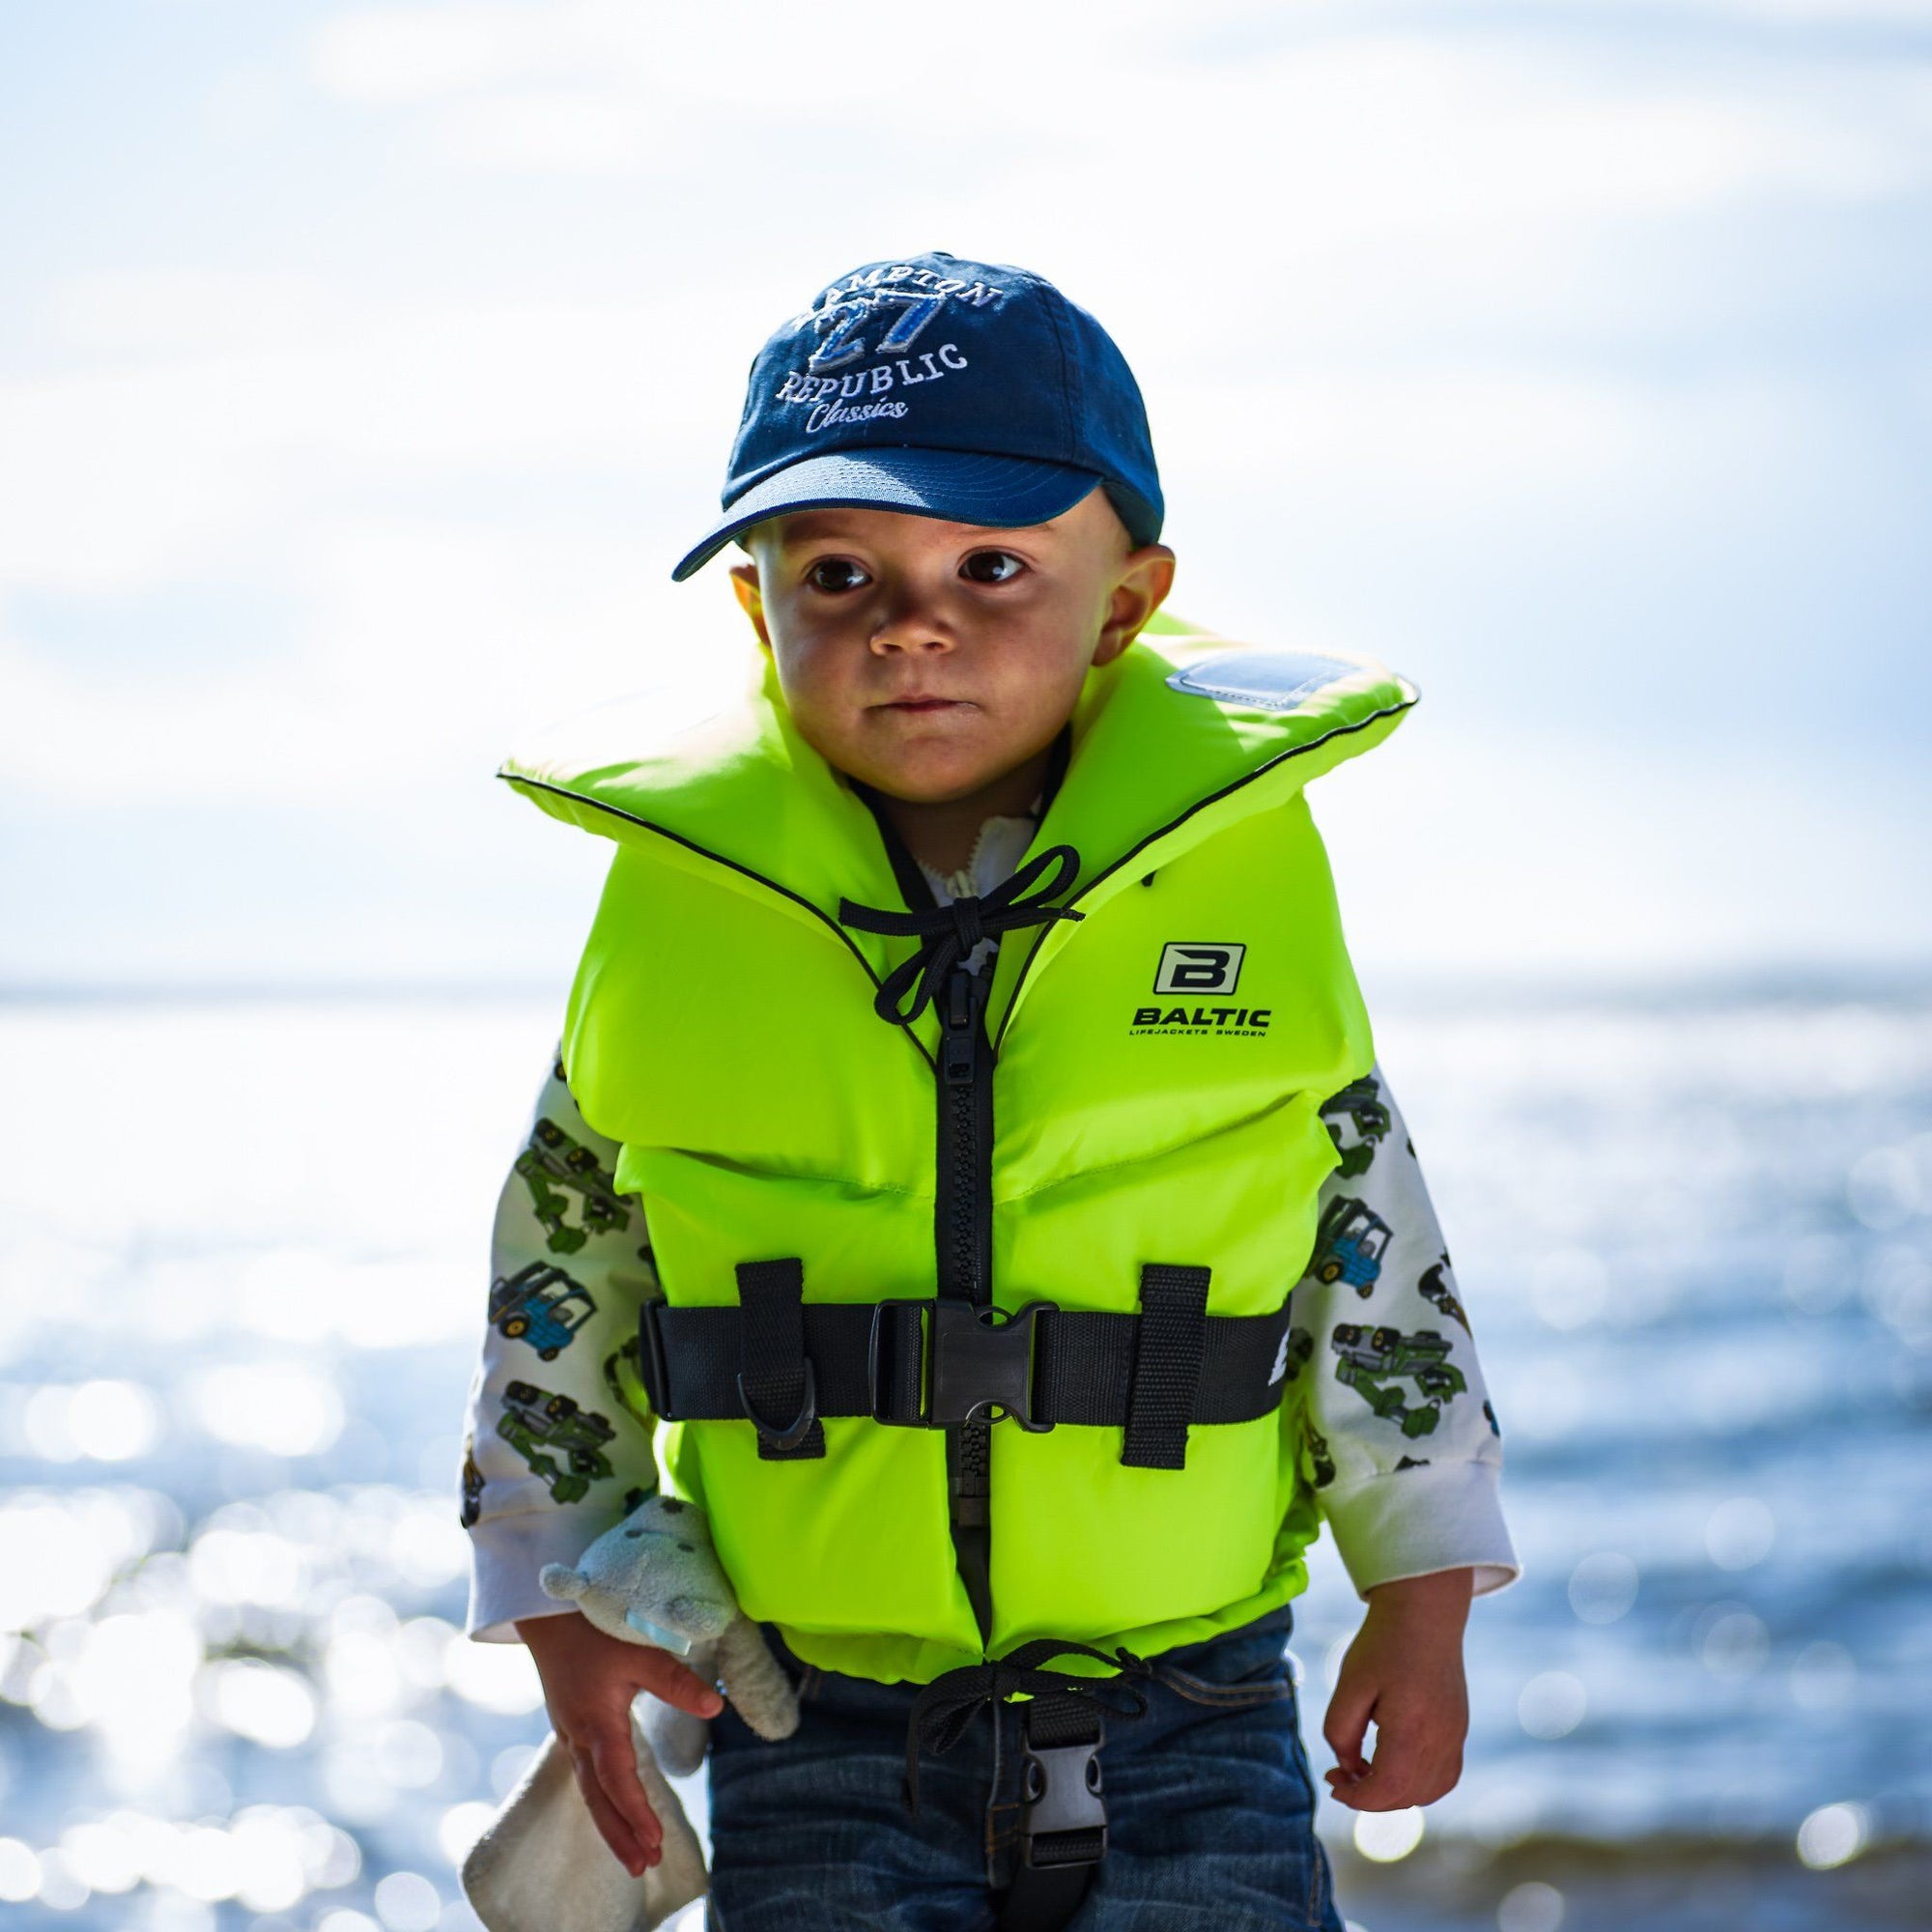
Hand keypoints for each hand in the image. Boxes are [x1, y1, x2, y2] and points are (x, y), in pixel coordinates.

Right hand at [516, 1608, 725, 1875]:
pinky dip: (602, 1801)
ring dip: (612, 1823)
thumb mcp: (639, 1652)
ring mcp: (571, 1734)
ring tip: (635, 1856)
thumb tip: (716, 1706)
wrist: (547, 1617)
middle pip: (598, 1798)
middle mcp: (579, 1737)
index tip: (655, 1840)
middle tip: (645, 1867)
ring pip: (590, 1791)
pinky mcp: (571, 1728)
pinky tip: (614, 1812)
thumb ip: (676, 1681)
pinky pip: (585, 1776)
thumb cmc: (593, 1630)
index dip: (636, 1811)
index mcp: (596, 1724)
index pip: (617, 1779)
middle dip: (621, 1835)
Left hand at [1321, 1568, 1471, 1811]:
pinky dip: (1418, 1784)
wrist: (1425, 1614)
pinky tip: (1393, 1764)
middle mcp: (1441, 1741)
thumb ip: (1341, 1732)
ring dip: (1394, 1793)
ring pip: (1427, 1792)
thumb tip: (1348, 1767)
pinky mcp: (1459, 1730)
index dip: (1355, 1797)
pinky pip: (1443, 1777)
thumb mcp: (1349, 1685)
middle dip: (1369, 1796)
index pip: (1385, 1789)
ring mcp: (1455, 1738)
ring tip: (1365, 1769)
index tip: (1332, 1782)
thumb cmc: (1383, 1645)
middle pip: (1405, 1796)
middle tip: (1340, 1774)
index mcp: (1412, 1730)